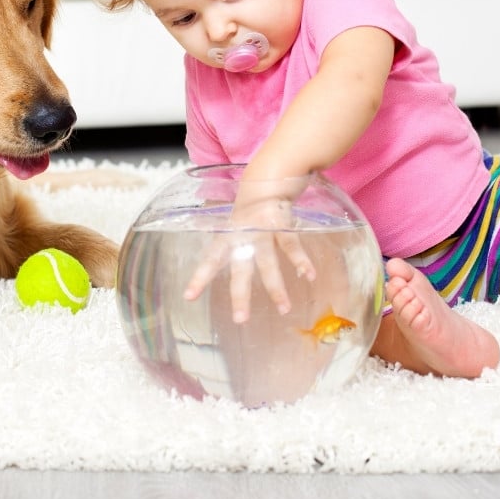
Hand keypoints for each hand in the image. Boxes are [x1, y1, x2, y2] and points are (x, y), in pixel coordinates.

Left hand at [183, 193, 316, 322]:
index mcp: (228, 238)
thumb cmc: (248, 210)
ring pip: (268, 263)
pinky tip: (310, 276)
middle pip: (240, 268)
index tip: (189, 297)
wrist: (266, 179)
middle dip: (240, 294)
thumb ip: (233, 250)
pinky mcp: (282, 224)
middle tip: (240, 319)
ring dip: (276, 288)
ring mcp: (262, 230)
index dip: (199, 278)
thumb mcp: (234, 227)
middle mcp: (243, 236)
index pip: (210, 259)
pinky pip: (292, 246)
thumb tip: (234, 278)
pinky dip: (302, 262)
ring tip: (284, 309)